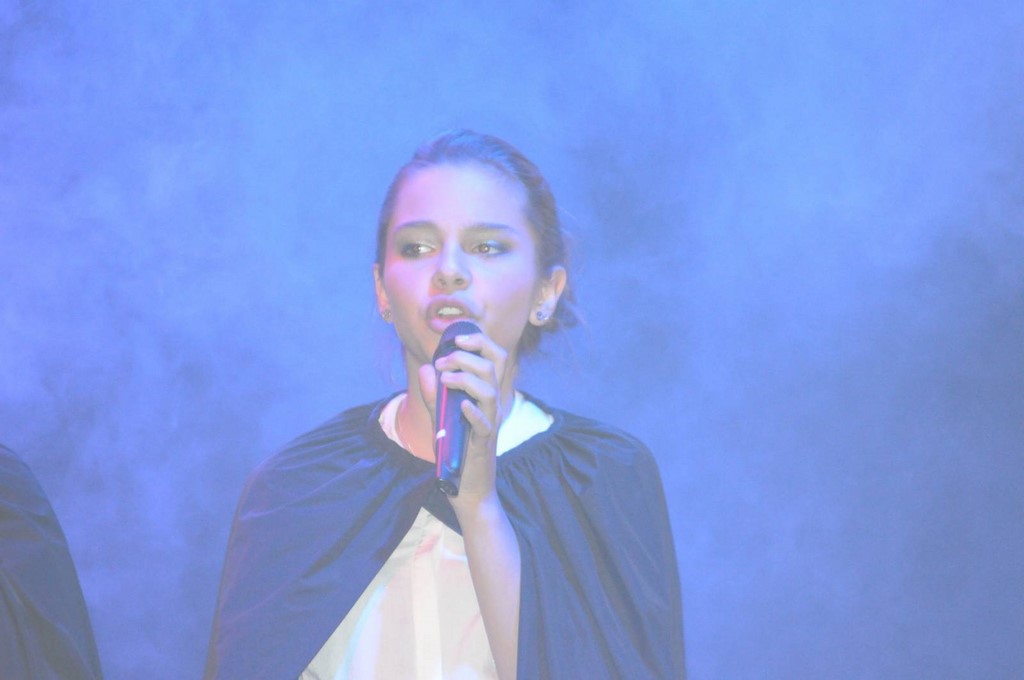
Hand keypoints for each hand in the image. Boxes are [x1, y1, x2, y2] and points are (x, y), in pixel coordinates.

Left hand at [417, 329, 509, 511]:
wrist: (468, 488)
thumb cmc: (457, 451)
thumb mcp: (441, 418)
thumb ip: (434, 395)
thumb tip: (427, 369)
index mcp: (485, 393)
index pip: (494, 356)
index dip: (479, 340)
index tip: (455, 338)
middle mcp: (491, 404)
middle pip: (495, 364)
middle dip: (468, 354)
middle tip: (442, 360)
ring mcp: (490, 422)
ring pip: (490, 389)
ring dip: (466, 378)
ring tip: (445, 378)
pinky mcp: (484, 443)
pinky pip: (485, 424)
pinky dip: (473, 412)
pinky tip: (460, 406)